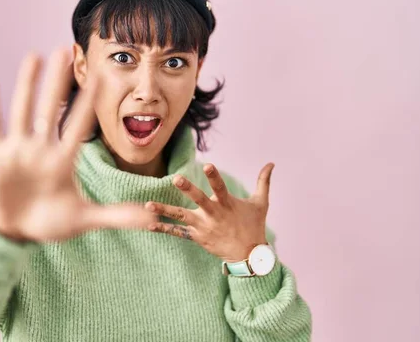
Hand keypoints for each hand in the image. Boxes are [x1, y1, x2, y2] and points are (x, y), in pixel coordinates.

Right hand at [0, 48, 156, 242]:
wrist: (16, 229)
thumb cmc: (51, 222)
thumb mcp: (83, 219)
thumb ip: (115, 215)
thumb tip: (150, 218)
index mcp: (63, 161)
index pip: (78, 127)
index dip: (87, 104)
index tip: (100, 78)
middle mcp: (42, 149)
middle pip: (50, 109)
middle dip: (58, 82)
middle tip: (65, 51)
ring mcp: (19, 150)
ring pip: (23, 111)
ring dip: (27, 85)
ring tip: (33, 57)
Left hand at [145, 163, 274, 261]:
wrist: (248, 255)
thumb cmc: (254, 225)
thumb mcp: (261, 203)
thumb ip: (263, 182)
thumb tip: (271, 163)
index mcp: (228, 204)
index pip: (220, 187)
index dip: (214, 176)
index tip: (207, 165)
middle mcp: (214, 215)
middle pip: (199, 200)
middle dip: (188, 190)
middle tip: (176, 178)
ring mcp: (204, 227)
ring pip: (181, 217)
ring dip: (165, 210)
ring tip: (147, 205)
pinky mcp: (197, 237)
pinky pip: (178, 232)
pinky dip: (164, 228)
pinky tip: (149, 225)